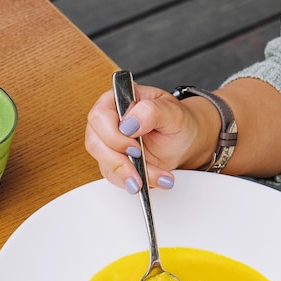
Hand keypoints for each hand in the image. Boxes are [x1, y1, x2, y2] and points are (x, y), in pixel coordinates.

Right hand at [85, 83, 214, 192]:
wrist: (186, 142)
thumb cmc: (178, 122)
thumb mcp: (172, 113)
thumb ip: (151, 112)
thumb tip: (128, 123)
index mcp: (119, 99)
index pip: (100, 116)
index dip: (113, 135)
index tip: (135, 147)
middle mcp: (110, 120)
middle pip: (95, 143)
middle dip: (119, 161)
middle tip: (141, 167)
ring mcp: (110, 143)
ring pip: (104, 163)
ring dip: (129, 175)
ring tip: (154, 178)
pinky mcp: (115, 162)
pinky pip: (115, 176)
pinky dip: (133, 181)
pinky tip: (151, 180)